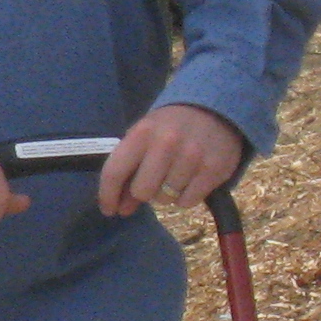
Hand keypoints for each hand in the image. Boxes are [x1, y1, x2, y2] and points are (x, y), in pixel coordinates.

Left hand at [97, 102, 246, 217]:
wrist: (214, 111)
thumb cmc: (169, 127)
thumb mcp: (144, 136)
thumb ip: (129, 168)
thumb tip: (120, 208)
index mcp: (142, 133)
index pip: (114, 171)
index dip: (107, 196)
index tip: (109, 210)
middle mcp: (166, 143)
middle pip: (142, 192)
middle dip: (143, 192)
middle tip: (152, 181)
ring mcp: (191, 157)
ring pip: (166, 199)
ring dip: (166, 193)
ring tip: (174, 175)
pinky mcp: (213, 170)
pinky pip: (187, 202)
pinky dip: (185, 197)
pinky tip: (189, 180)